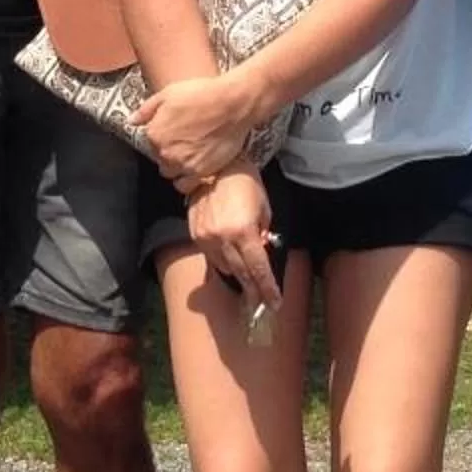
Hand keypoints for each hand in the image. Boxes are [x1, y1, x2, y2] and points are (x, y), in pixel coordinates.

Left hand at [132, 68, 260, 186]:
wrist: (233, 103)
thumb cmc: (202, 94)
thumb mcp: (168, 94)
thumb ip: (146, 110)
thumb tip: (131, 121)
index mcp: (154, 133)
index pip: (150, 142)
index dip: (162, 135)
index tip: (174, 130)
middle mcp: (165, 152)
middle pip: (160, 158)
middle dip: (169, 151)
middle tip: (185, 140)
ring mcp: (183, 164)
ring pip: (171, 172)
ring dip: (177, 165)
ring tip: (191, 153)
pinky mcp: (201, 172)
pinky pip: (186, 184)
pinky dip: (188, 179)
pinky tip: (196, 167)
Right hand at [187, 169, 279, 316]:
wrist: (215, 166)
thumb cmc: (245, 182)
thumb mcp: (264, 208)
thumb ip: (264, 234)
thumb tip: (262, 253)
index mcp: (244, 231)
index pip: (258, 269)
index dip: (268, 289)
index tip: (275, 303)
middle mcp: (223, 238)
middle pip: (241, 275)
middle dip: (253, 291)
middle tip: (261, 304)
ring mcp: (206, 238)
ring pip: (224, 268)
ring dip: (238, 276)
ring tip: (248, 283)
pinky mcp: (195, 235)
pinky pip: (212, 257)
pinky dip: (223, 262)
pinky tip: (231, 263)